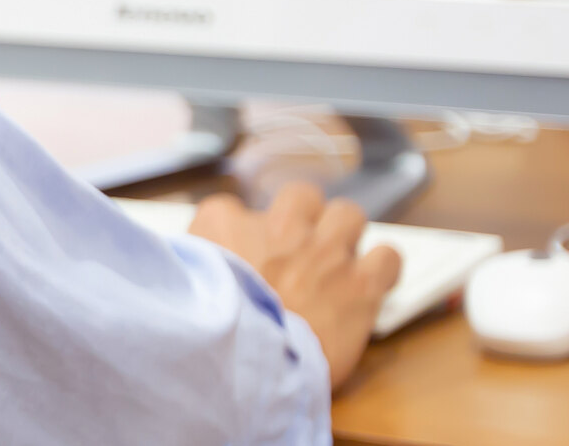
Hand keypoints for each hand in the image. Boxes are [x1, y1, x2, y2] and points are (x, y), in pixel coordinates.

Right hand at [189, 182, 400, 389]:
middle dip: (303, 220)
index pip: (226, 211)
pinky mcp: (360, 285)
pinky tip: (371, 283)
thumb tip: (193, 264)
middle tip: (297, 253)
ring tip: (336, 263)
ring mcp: (324, 252)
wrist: (246, 373)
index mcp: (225, 227)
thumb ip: (190, 265)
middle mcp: (278, 229)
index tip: (238, 258)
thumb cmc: (210, 338)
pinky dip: (382, 268)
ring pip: (348, 214)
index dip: (236, 236)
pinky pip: (387, 256)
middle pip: (300, 196)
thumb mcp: (181, 289)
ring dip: (344, 236)